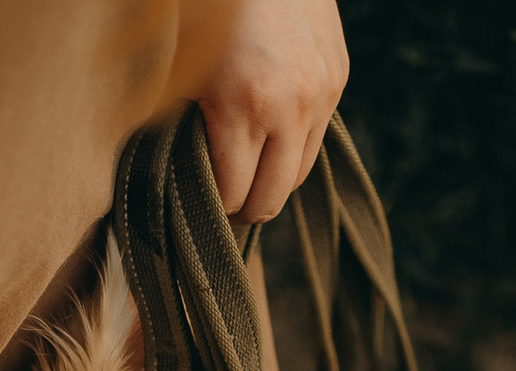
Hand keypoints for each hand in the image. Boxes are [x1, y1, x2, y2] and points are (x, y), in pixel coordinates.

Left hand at [196, 0, 347, 223]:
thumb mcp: (179, 68)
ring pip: (299, 173)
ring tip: (246, 168)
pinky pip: (316, 136)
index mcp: (246, 106)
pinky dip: (292, 142)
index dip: (213, 206)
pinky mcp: (337, 77)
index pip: (236, 195)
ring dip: (271, 178)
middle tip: (222, 198)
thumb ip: (181, 127)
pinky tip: (269, 127)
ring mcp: (322, 93)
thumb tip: (178, 180)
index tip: (198, 202)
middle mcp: (292, 106)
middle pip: (273, 198)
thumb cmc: (204, 8)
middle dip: (244, 204)